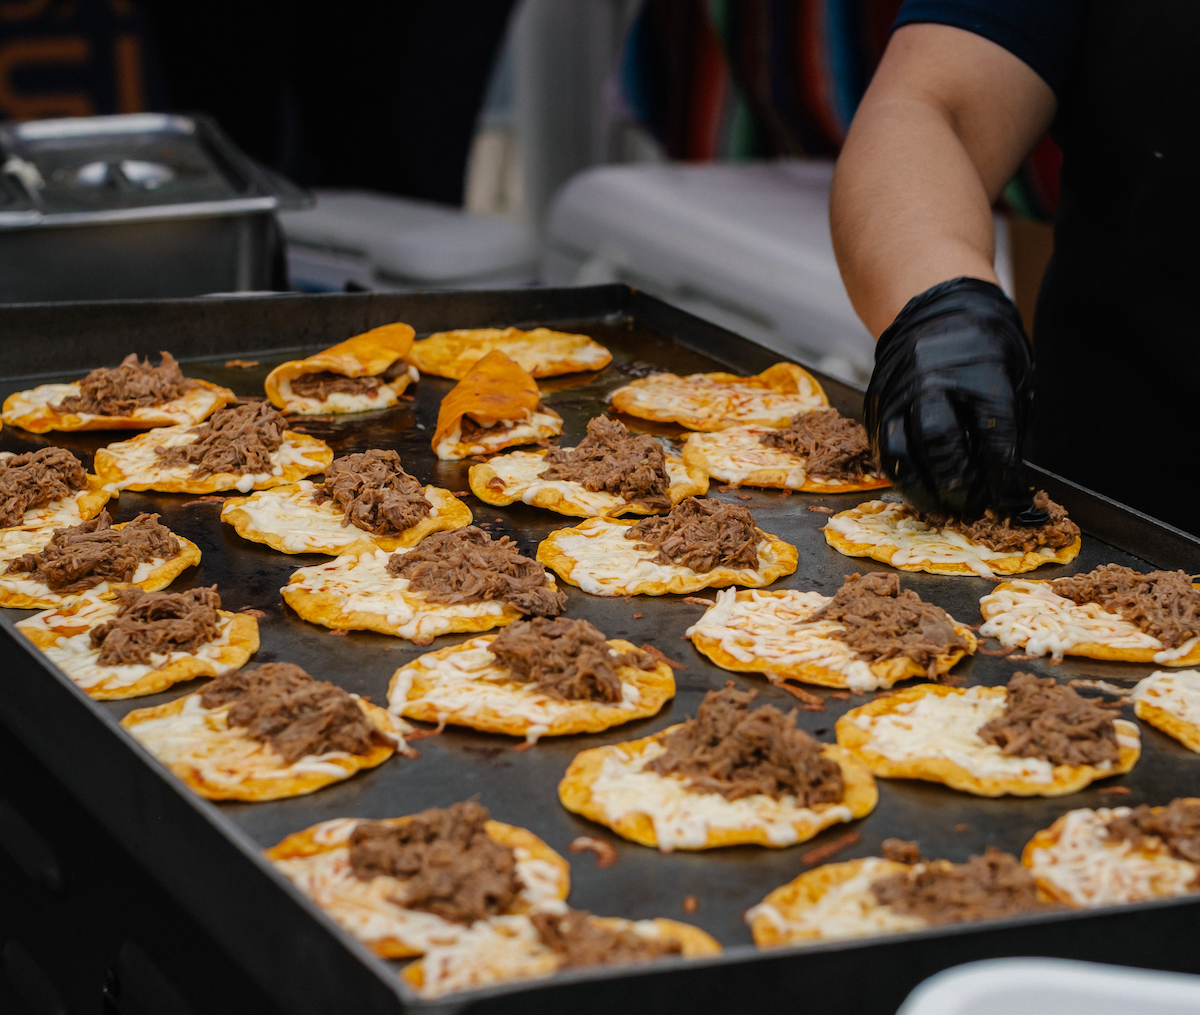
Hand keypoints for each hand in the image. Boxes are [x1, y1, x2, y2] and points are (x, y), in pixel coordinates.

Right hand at [864, 277, 1045, 522]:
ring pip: (902, 454)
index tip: (1012, 504)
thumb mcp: (1014, 377)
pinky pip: (883, 448)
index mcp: (980, 375)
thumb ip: (1009, 427)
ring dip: (923, 491)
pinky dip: (901, 476)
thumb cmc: (984, 347)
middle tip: (972, 508)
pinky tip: (919, 488)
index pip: (994, 440)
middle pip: (941, 447)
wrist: (933, 307)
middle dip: (959, 488)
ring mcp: (898, 392)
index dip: (1004, 481)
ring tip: (941, 509)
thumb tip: (1006, 482)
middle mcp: (934, 382)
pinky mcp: (876, 403)